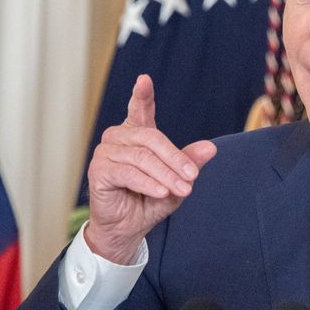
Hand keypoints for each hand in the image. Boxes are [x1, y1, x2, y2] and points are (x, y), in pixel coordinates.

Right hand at [85, 75, 215, 263]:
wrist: (128, 229)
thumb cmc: (149, 201)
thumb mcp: (176, 181)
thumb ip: (190, 163)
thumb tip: (211, 148)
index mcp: (137, 135)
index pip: (140, 110)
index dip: (143, 95)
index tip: (144, 80)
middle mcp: (118, 138)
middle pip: (151, 138)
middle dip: (175, 159)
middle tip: (192, 178)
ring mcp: (106, 153)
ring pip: (142, 157)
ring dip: (165, 175)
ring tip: (182, 190)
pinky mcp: (99, 171)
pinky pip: (129, 173)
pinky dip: (148, 183)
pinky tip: (161, 192)